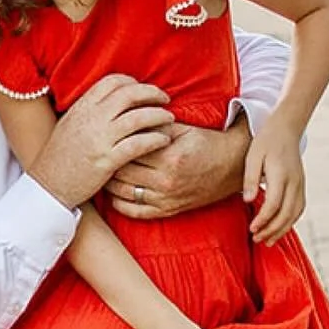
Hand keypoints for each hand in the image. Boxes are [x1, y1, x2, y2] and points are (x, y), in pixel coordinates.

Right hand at [29, 75, 173, 210]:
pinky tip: (164, 140)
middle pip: (130, 94)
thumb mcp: (70, 123)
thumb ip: (89, 110)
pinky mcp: (107, 160)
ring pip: (139, 117)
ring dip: (159, 115)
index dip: (133, 83)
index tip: (144, 91)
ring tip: (169, 119)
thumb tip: (112, 100)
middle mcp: (91, 118)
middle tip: (164, 99)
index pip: (113, 81)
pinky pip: (139, 144)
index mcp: (82, 106)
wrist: (48, 185)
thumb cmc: (60, 156)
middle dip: (152, 93)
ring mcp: (99, 139)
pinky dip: (156, 139)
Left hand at [105, 118, 250, 219]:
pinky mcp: (169, 210)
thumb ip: (154, 124)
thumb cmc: (206, 143)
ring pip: (124, 192)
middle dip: (108, 161)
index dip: (114, 142)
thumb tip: (126, 117)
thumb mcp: (182, 128)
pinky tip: (112, 193)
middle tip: (97, 153)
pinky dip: (119, 204)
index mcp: (170, 156)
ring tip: (101, 170)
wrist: (232, 166)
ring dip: (109, 182)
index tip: (103, 137)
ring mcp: (167, 198)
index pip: (130, 148)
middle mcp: (167, 180)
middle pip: (123, 171)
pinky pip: (135, 212)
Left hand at [244, 117, 305, 244]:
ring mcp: (300, 184)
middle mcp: (294, 182)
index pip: (274, 204)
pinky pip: (299, 208)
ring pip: (295, 213)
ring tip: (267, 240)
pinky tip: (279, 228)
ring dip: (282, 229)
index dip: (263, 220)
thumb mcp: (252, 156)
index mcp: (281, 174)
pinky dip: (290, 221)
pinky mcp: (301, 185)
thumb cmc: (265, 142)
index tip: (252, 229)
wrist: (286, 130)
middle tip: (257, 239)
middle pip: (286, 213)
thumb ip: (250, 179)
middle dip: (272, 230)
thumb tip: (247, 200)